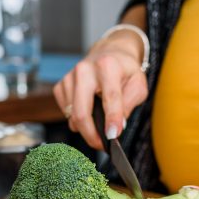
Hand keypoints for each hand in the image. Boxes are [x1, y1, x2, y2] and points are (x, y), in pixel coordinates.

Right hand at [53, 30, 147, 149]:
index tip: (113, 136)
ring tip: (100, 123)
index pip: (109, 97)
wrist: (109, 54)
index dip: (111, 119)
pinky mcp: (61, 85)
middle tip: (102, 145)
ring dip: (86, 128)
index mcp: (107, 66)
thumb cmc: (125, 71)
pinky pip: (66, 113)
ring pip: (72, 116)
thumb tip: (117, 125)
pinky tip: (88, 110)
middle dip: (91, 134)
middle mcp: (84, 69)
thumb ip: (130, 103)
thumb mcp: (138, 84)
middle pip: (82, 112)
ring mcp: (69, 77)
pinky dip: (77, 119)